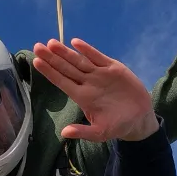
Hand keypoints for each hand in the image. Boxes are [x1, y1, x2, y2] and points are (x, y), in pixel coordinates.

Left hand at [32, 38, 157, 141]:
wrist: (139, 117)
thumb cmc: (118, 126)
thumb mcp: (100, 133)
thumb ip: (83, 132)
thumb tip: (64, 132)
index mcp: (82, 97)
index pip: (62, 82)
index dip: (50, 72)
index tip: (36, 62)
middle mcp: (88, 83)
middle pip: (66, 68)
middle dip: (52, 58)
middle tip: (37, 47)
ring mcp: (99, 74)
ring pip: (79, 61)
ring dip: (65, 52)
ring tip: (51, 43)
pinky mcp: (113, 68)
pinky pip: (97, 57)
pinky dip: (87, 50)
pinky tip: (75, 43)